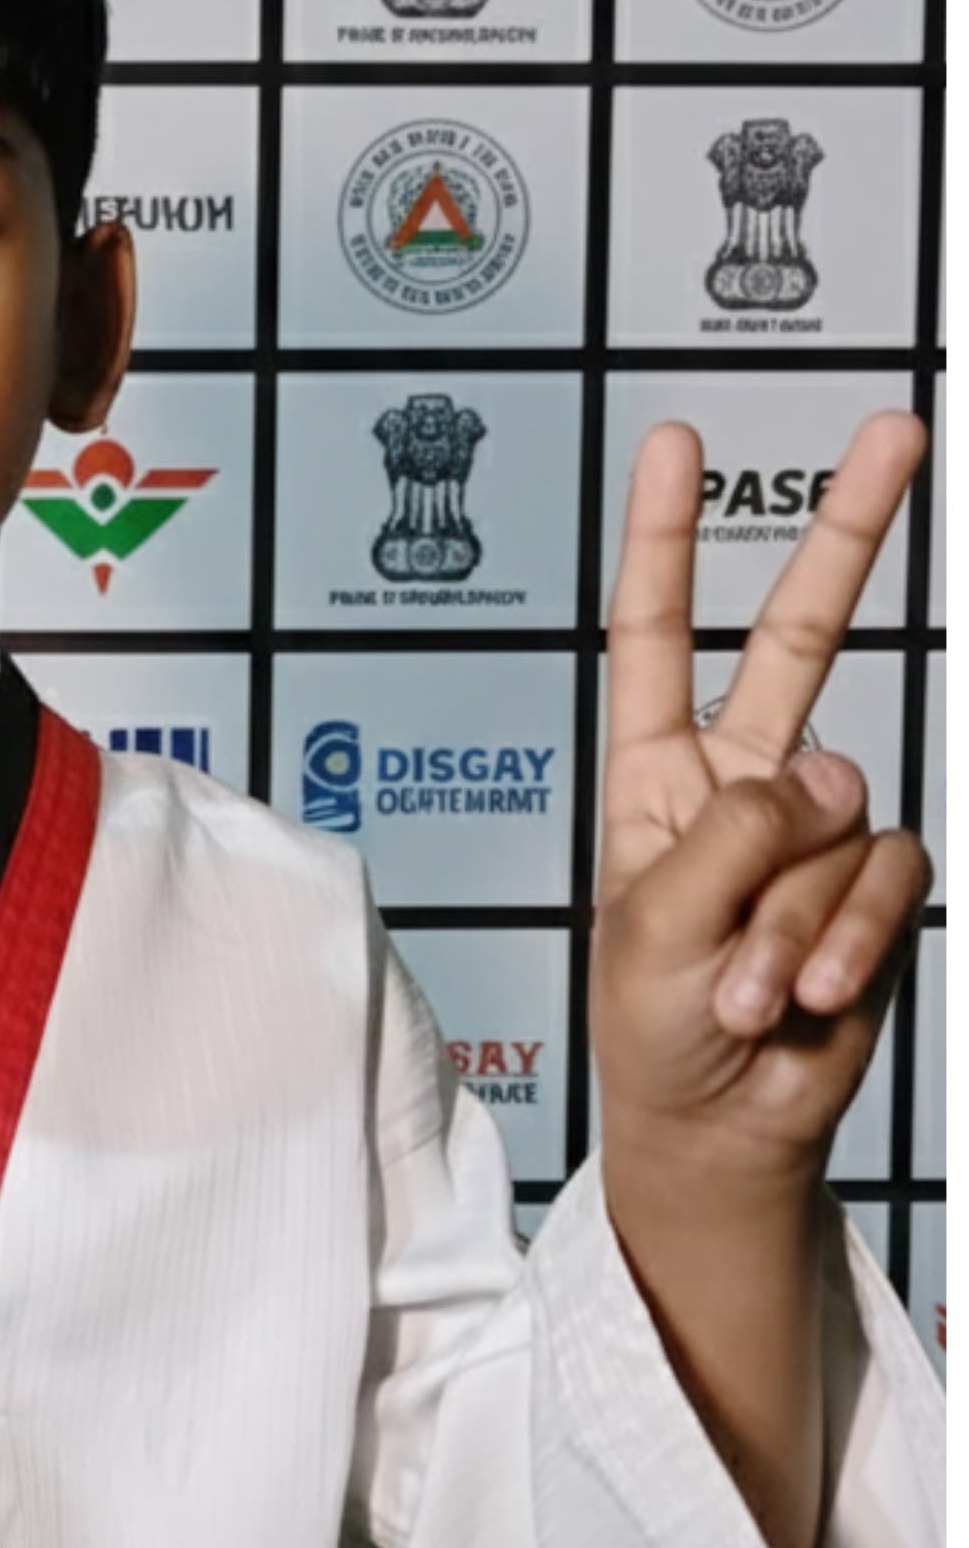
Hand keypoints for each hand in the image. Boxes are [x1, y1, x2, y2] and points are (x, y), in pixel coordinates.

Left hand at [587, 410, 933, 1191]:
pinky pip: (884, 879)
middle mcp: (743, 784)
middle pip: (805, 637)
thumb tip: (833, 776)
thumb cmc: (653, 1028)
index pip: (658, 638)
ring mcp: (818, 832)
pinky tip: (803, 995)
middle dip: (852, 531)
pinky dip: (840, 942)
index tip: (677, 441)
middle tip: (897, 426)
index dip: (668, 541)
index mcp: (654, 776)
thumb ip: (734, 836)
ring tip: (744, 993)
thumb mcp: (650, 926)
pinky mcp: (875, 887)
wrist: (718, 1121)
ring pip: (840, 815)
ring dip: (792, 919)